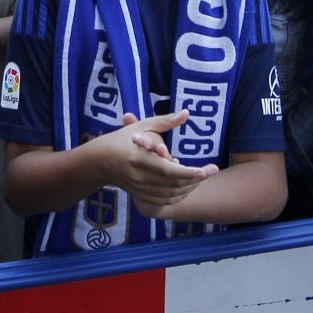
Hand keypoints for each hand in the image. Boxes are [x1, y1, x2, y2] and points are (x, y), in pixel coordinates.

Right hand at [93, 110, 215, 213]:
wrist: (100, 161)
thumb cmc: (123, 139)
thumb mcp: (143, 126)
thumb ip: (166, 121)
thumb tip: (187, 113)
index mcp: (139, 159)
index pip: (169, 171)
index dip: (189, 173)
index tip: (206, 170)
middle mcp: (139, 177)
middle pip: (173, 184)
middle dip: (195, 179)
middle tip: (212, 170)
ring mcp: (139, 189)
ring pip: (170, 194)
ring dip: (189, 188)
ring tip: (202, 176)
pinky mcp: (140, 195)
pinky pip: (164, 200)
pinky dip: (178, 195)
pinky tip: (187, 186)